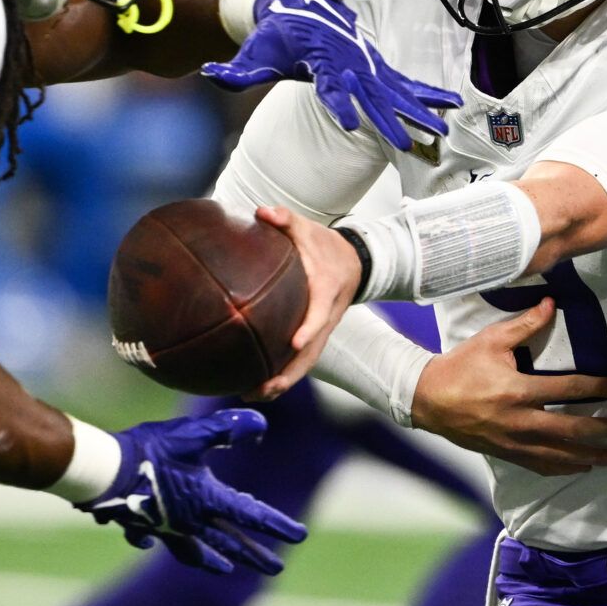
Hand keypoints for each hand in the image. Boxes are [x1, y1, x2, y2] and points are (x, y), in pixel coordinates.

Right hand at [78, 408, 307, 573]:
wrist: (103, 471)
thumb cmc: (149, 450)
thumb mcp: (193, 434)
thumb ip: (228, 428)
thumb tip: (260, 427)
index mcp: (207, 499)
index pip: (251, 514)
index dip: (278, 524)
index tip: (301, 535)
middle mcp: (190, 520)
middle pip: (230, 542)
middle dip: (255, 554)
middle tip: (276, 568)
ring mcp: (166, 527)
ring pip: (196, 550)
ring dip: (215, 560)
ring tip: (227, 569)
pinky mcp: (141, 525)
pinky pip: (153, 539)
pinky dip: (158, 543)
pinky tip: (152, 546)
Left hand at [201, 0, 459, 149]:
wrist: (298, 5)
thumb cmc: (274, 34)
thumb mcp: (254, 52)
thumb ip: (234, 69)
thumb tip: (208, 73)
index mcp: (321, 59)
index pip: (330, 85)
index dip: (338, 103)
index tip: (347, 124)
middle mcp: (349, 63)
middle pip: (371, 96)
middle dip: (388, 121)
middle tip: (404, 144)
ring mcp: (367, 65)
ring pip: (397, 92)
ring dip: (419, 112)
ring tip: (441, 131)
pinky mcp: (376, 68)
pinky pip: (406, 83)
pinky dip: (428, 95)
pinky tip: (450, 107)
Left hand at [250, 204, 360, 399]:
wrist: (353, 261)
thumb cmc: (325, 246)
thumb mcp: (308, 229)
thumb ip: (286, 220)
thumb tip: (262, 212)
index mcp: (326, 293)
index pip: (319, 314)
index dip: (308, 329)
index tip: (293, 343)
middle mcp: (326, 318)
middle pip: (311, 352)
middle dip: (289, 373)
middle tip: (264, 387)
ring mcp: (321, 330)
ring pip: (305, 362)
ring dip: (283, 381)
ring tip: (253, 393)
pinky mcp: (314, 336)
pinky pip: (300, 359)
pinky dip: (281, 373)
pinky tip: (257, 384)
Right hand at [412, 299, 606, 475]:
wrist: (427, 400)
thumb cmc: (460, 367)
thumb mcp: (490, 341)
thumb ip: (524, 324)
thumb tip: (552, 304)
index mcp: (518, 391)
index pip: (569, 390)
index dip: (599, 389)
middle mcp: (520, 421)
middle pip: (573, 429)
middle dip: (605, 430)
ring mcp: (513, 442)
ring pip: (560, 455)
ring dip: (591, 457)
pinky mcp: (506, 454)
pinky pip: (541, 466)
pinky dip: (564, 468)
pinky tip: (581, 467)